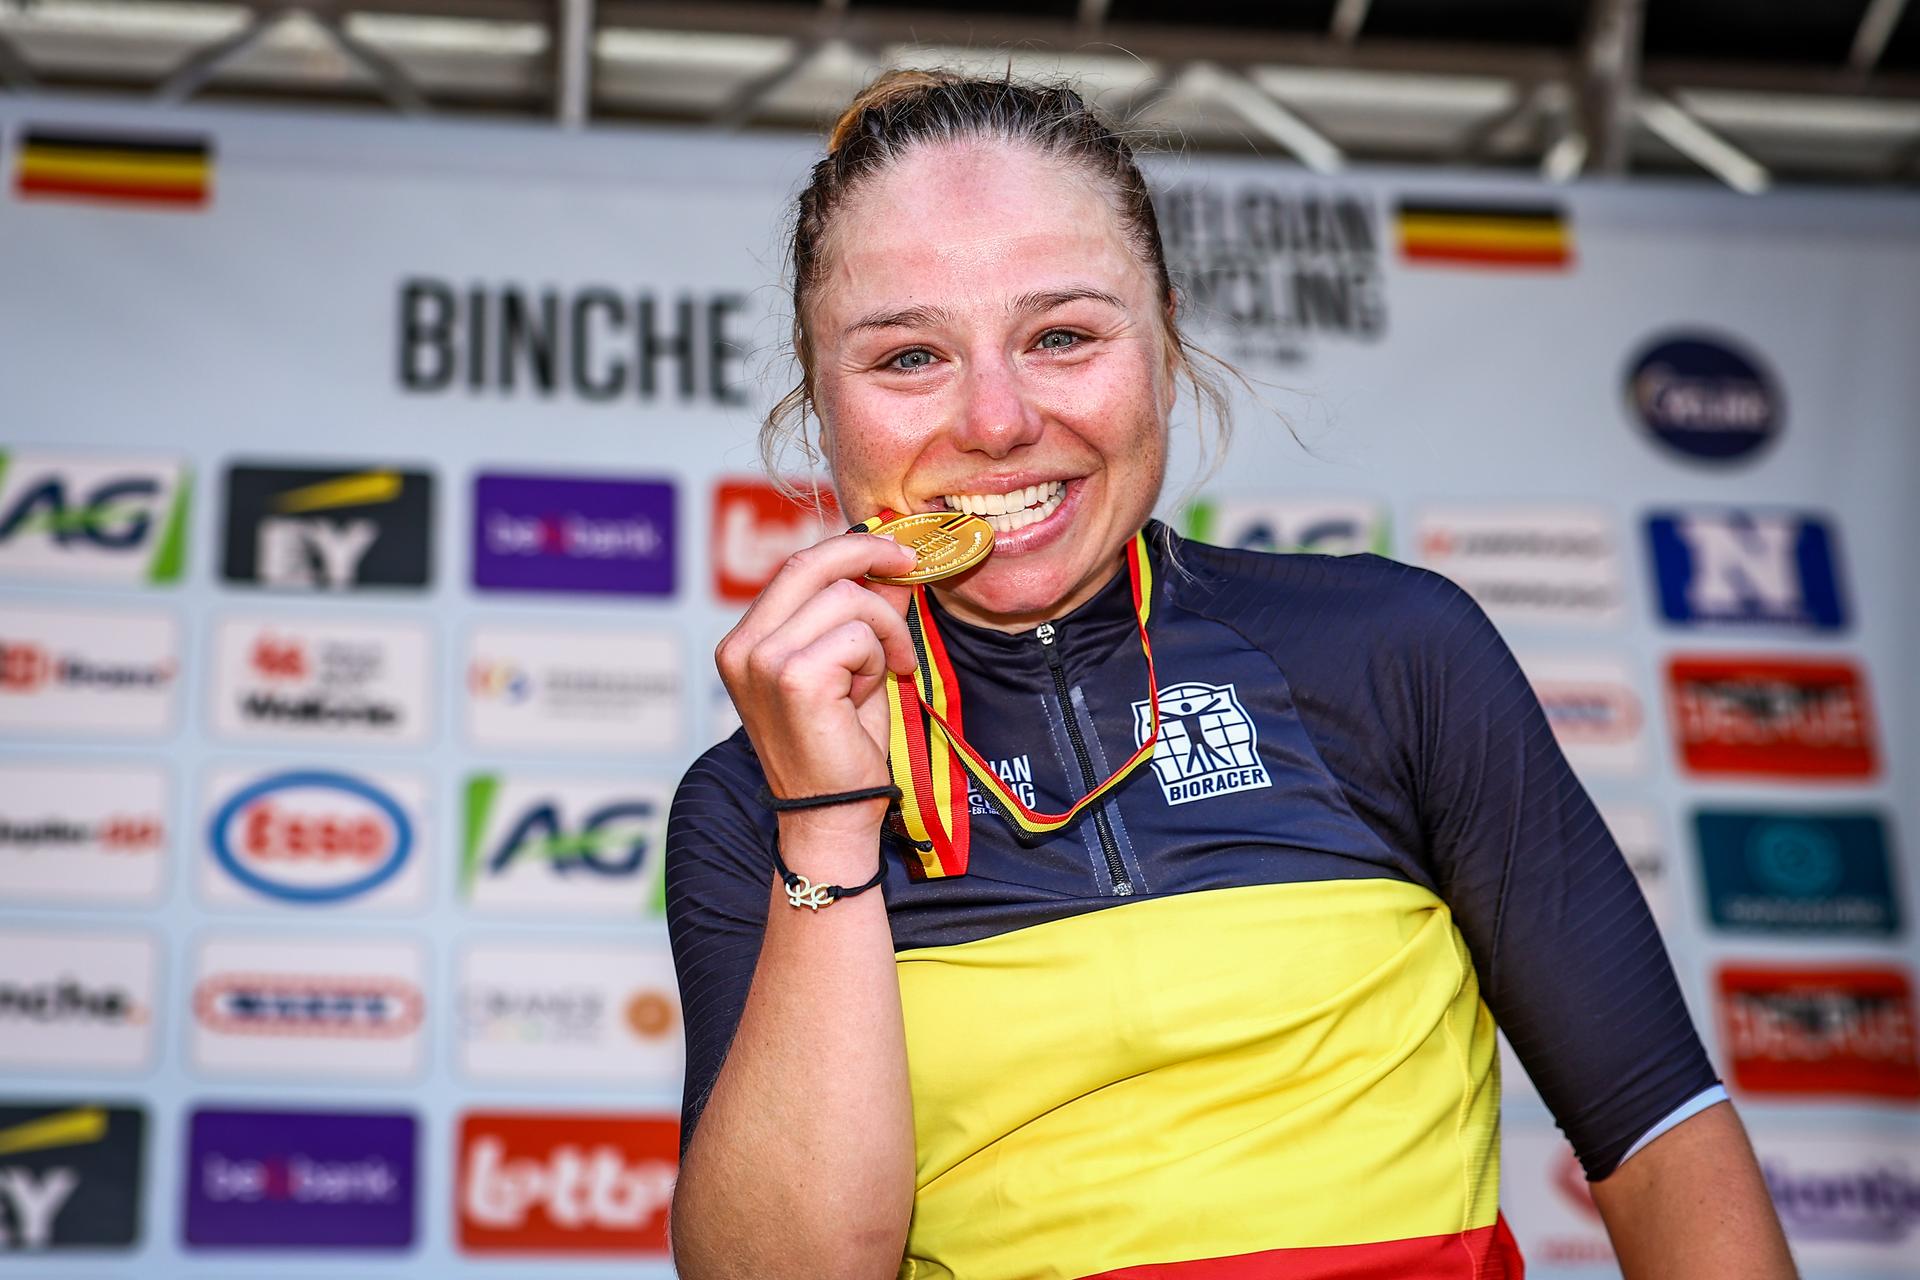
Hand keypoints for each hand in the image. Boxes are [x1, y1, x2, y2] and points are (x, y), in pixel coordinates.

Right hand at [716, 533, 918, 833]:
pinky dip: (878, 657)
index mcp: (745, 643)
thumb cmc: (841, 748)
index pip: (796, 568)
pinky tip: (871, 691)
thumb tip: (891, 566)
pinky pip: (858, 635)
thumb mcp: (852, 666)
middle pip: (811, 565)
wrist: (832, 815)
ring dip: (882, 631)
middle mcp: (743, 648)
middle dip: (870, 554)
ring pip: (846, 599)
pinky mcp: (794, 677)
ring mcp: (763, 661)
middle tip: (910, 566)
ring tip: (883, 671)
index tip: (893, 552)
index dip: (849, 549)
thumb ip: (862, 614)